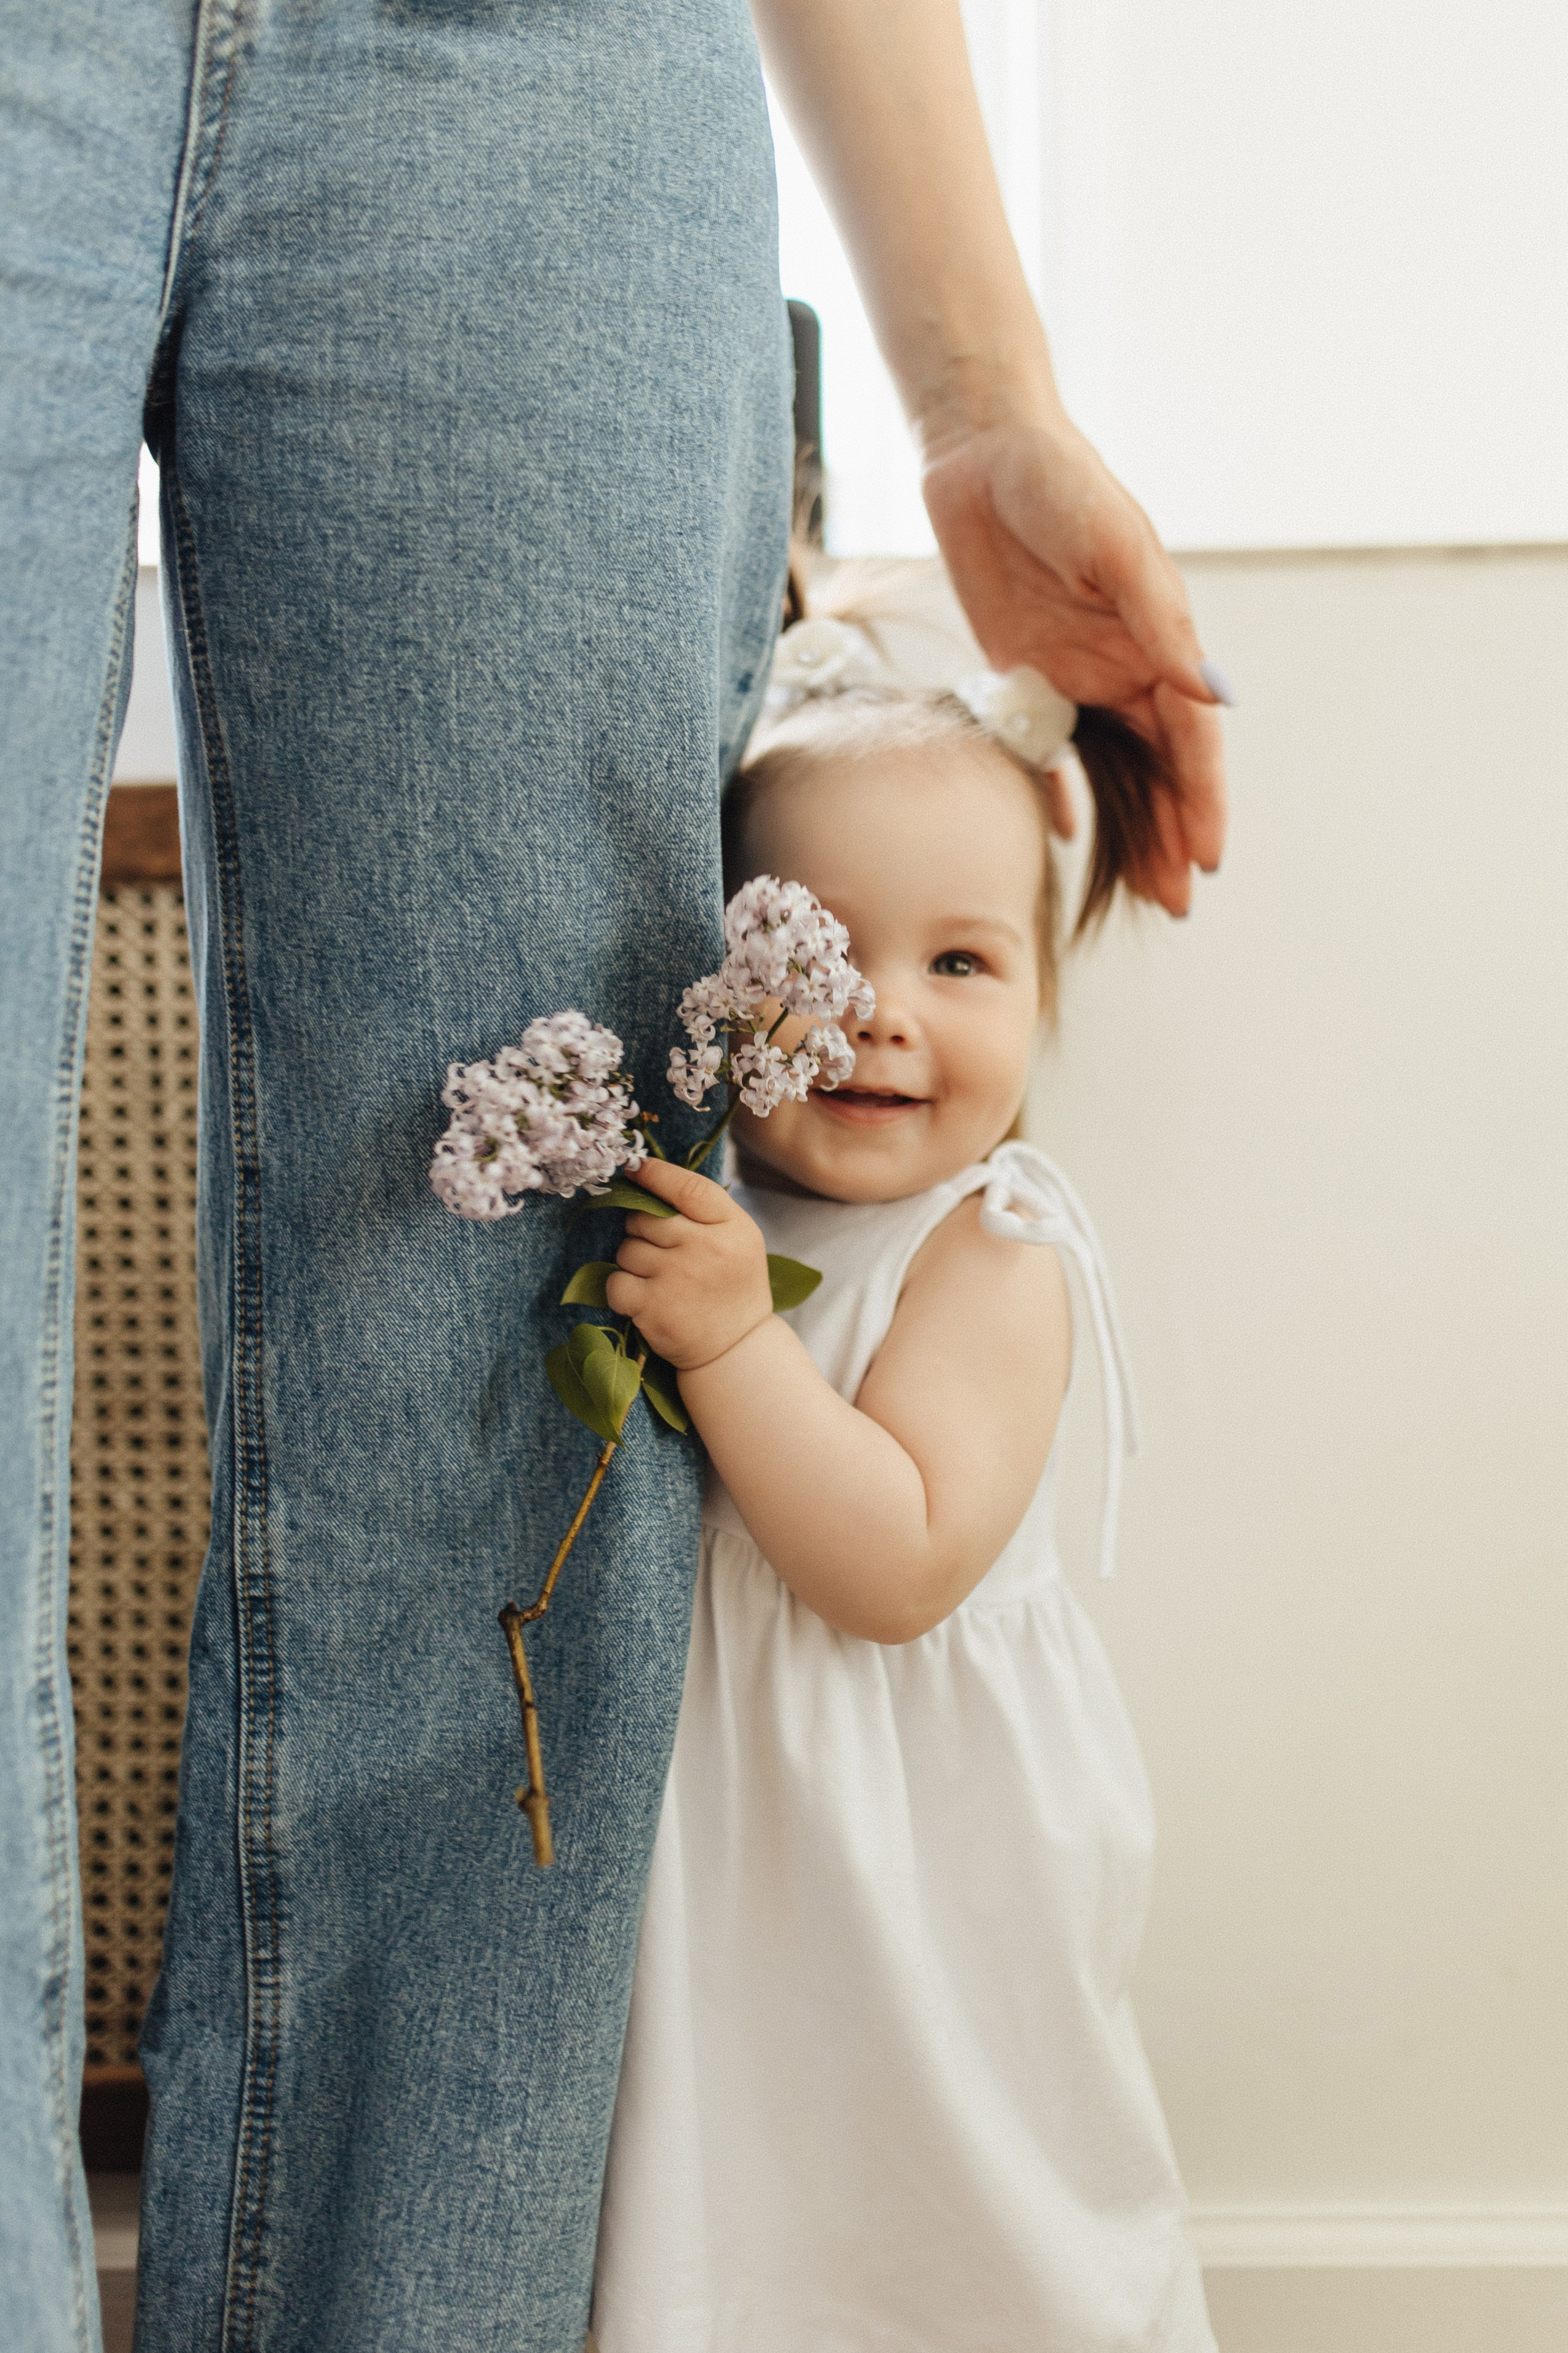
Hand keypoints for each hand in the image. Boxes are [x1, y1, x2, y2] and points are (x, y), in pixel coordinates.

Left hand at [604, 1160, 774, 1371]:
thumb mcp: (739, 1238)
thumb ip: (705, 1209)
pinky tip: (645, 1299)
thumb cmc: (732, 1286)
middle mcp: (706, 1248)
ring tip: (661, 1280)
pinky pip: (616, 1281)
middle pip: (645, 1218)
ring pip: (627, 1248)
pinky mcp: (653, 1306)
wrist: (736, 1348)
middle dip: (643, 1230)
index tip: (635, 1168)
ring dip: (634, 1262)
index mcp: (732, 1227)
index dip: (656, 1174)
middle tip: (663, 1252)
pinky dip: (622, 1289)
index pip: (687, 1187)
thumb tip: (650, 1176)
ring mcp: (677, 1277)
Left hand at [923, 413, 1227, 915]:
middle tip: (1180, 901)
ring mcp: (1076, 675)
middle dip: (1176, 835)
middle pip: (1162, 769)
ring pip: (1116, 771)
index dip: (1204, 799)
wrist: (982, 451)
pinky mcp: (1022, 673)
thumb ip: (1155, 615)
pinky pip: (1047, 751)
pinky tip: (1067, 839)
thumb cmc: (1055, 480)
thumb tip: (1209, 690)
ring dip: (1134, 829)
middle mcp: (1125, 666)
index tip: (1209, 855)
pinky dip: (1060, 794)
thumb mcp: (1112, 541)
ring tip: (1146, 890)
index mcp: (1158, 639)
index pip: (1191, 737)